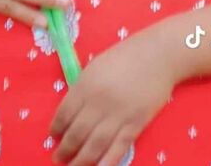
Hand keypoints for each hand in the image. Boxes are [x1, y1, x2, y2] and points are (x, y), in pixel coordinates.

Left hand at [49, 25, 175, 165]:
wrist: (158, 55)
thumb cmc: (125, 56)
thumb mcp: (96, 66)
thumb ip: (83, 88)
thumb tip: (71, 112)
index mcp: (86, 84)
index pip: (64, 113)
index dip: (56, 128)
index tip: (53, 136)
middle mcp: (99, 102)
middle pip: (76, 133)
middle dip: (65, 149)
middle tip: (58, 158)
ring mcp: (118, 115)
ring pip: (94, 146)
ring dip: (80, 161)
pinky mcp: (135, 124)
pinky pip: (118, 148)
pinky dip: (106, 163)